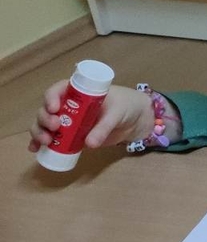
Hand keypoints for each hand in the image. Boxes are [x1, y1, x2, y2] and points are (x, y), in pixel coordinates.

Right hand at [28, 83, 156, 153]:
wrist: (136, 120)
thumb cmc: (126, 106)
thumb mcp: (118, 113)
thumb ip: (105, 127)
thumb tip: (89, 144)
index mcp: (77, 92)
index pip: (57, 90)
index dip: (51, 98)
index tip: (54, 108)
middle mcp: (67, 105)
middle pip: (46, 110)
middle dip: (45, 119)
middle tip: (55, 127)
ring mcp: (67, 121)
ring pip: (45, 124)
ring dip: (39, 132)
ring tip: (46, 142)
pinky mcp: (71, 135)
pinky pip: (52, 138)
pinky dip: (40, 143)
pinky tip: (36, 150)